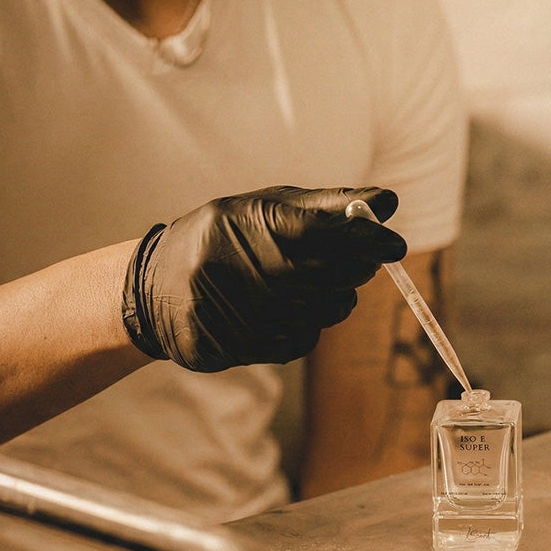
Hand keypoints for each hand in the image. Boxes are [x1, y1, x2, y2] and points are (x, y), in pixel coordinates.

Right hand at [122, 185, 406, 370]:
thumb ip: (325, 207)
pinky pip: (301, 340)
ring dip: (337, 298)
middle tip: (366, 261)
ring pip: (320, 312)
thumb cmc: (224, 239)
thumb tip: (388, 203)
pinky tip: (293, 310)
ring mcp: (233, 311)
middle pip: (326, 274)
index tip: (395, 243)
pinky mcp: (235, 347)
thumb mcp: (263, 209)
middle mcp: (235, 267)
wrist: (156, 290)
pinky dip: (310, 325)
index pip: (320, 231)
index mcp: (242, 223)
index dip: (365, 238)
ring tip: (322, 284)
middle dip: (357, 268)